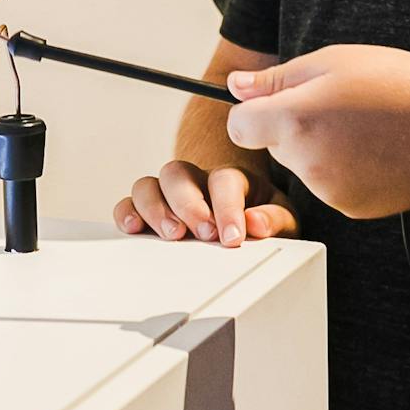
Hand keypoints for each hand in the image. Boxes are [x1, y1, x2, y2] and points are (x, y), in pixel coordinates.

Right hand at [112, 159, 298, 247]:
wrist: (248, 226)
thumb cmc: (264, 221)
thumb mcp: (282, 222)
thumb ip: (274, 220)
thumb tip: (255, 223)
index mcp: (230, 179)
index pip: (223, 180)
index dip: (227, 207)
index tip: (233, 237)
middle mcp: (195, 181)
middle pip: (178, 172)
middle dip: (187, 204)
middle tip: (201, 233)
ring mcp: (170, 195)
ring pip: (149, 184)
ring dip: (156, 208)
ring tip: (171, 235)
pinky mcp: (151, 212)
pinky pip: (128, 203)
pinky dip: (127, 213)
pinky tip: (134, 228)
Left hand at [226, 45, 409, 218]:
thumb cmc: (398, 84)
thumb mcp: (332, 62)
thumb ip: (276, 79)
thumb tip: (235, 86)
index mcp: (295, 120)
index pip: (239, 127)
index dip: (252, 113)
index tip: (275, 103)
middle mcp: (307, 163)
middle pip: (274, 146)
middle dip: (292, 128)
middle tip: (338, 106)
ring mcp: (331, 191)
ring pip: (304, 166)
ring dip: (319, 149)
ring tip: (363, 127)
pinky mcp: (353, 208)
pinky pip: (331, 186)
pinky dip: (343, 171)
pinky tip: (376, 151)